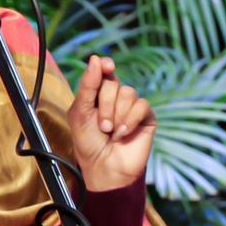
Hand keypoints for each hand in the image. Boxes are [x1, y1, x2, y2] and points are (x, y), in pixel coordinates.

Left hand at [67, 54, 155, 192]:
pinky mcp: (146, 117)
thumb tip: (96, 58)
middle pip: (114, 84)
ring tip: (111, 132)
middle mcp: (116, 97)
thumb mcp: (80, 113)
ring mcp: (131, 107)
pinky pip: (141, 105)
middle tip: (101, 126)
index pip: (104, 70)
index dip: (106, 66)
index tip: (106, 66)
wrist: (104, 167)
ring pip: (128, 93)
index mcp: (97, 94)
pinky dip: (130, 120)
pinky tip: (123, 134)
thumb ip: (88, 86)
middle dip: (105, 106)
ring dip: (117, 115)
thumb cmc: (88, 143)